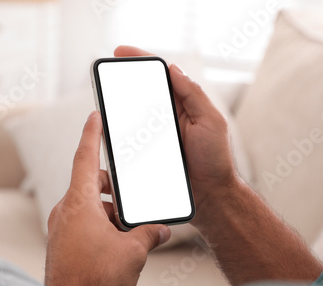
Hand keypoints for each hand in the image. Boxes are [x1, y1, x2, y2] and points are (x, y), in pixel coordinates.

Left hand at [44, 111, 170, 285]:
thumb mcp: (133, 252)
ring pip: (88, 205)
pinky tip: (117, 243)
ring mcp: (60, 228)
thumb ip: (149, 234)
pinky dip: (99, 224)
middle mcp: (65, 211)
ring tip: (128, 231)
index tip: (93, 117)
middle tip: (132, 203)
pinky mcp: (62, 243)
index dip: (91, 134)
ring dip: (108, 212)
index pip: (85, 158)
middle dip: (113, 190)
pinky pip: (82, 222)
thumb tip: (161, 231)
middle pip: (91, 184)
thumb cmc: (96, 280)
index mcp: (79, 204)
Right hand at [114, 46, 238, 232]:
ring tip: (105, 101)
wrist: (211, 196)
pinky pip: (132, 140)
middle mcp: (170, 117)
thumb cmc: (216, 160)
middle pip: (142, 92)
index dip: (141, 60)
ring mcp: (159, 135)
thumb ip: (194, 95)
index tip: (122, 52)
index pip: (161, 76)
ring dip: (119, 108)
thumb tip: (175, 69)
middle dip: (124, 80)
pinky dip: (120, 133)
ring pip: (134, 116)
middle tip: (107, 75)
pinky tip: (110, 130)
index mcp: (185, 105)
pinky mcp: (150, 153)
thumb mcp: (211, 122)